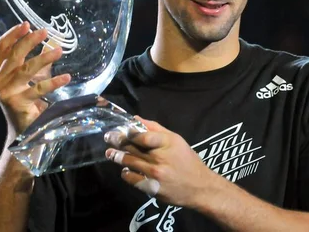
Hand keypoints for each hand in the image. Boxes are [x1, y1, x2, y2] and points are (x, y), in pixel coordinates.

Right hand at [0, 22, 70, 138]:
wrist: (24, 131)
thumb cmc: (29, 100)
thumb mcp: (33, 76)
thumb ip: (40, 58)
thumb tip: (55, 38)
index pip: (1, 48)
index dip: (13, 34)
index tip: (26, 24)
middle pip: (14, 55)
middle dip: (29, 41)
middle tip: (45, 31)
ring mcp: (5, 93)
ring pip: (26, 70)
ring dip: (44, 58)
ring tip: (60, 51)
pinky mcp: (17, 104)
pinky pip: (37, 89)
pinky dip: (54, 82)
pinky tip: (66, 77)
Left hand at [104, 117, 220, 207]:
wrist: (200, 187)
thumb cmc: (187, 160)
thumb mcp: (176, 140)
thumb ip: (155, 129)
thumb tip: (136, 119)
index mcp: (168, 143)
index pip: (143, 136)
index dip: (129, 133)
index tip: (121, 130)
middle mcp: (160, 157)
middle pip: (133, 148)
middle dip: (118, 142)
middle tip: (108, 138)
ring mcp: (155, 174)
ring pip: (129, 162)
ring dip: (117, 157)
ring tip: (110, 153)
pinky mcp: (152, 188)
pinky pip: (132, 178)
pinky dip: (126, 173)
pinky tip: (124, 169)